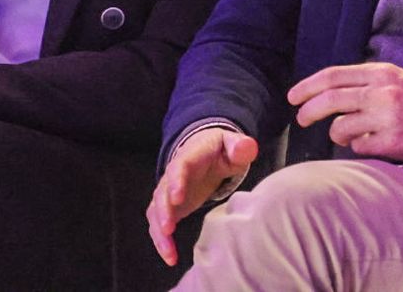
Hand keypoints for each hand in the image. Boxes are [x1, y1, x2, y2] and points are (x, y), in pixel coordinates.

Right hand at [147, 128, 259, 265]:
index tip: (178, 198)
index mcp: (188, 158)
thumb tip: (246, 147)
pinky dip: (162, 242)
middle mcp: (172, 177)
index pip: (178, 168)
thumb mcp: (232, 144)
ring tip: (169, 252)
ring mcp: (168, 194)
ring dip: (160, 233)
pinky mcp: (170, 209)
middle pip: (162, 193)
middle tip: (168, 229)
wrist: (207, 153)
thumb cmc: (221, 150)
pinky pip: (160, 225)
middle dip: (163, 212)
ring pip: (156, 213)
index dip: (176, 182)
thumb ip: (238, 145)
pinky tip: (171, 258)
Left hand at [287, 62, 402, 163]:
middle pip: (330, 100)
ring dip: (339, 133)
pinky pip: (358, 147)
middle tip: (301, 119)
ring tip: (353, 133)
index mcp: (380, 73)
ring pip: (340, 128)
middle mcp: (382, 93)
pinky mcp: (391, 142)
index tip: (294, 97)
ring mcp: (387, 118)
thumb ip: (361, 82)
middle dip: (309, 111)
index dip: (308, 87)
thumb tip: (323, 92)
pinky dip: (359, 146)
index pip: (333, 77)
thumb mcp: (392, 78)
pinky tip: (373, 142)